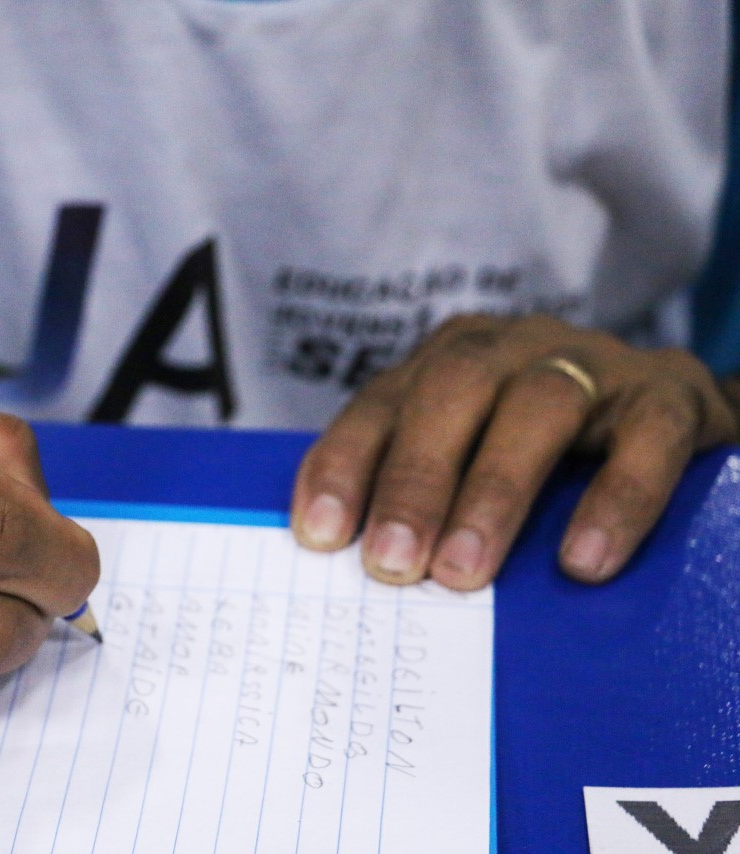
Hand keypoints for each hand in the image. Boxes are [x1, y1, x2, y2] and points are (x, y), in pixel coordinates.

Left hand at [289, 314, 737, 589]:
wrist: (669, 418)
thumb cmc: (548, 453)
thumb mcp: (473, 458)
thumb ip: (425, 495)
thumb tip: (368, 572)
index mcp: (448, 360)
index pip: (380, 404)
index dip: (345, 463)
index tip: (321, 534)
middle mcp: (511, 348)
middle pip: (451, 390)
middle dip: (414, 479)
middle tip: (392, 563)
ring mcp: (592, 363)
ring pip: (538, 407)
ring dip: (493, 492)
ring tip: (464, 573)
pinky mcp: (669, 396)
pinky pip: (645, 439)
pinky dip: (613, 502)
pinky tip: (581, 561)